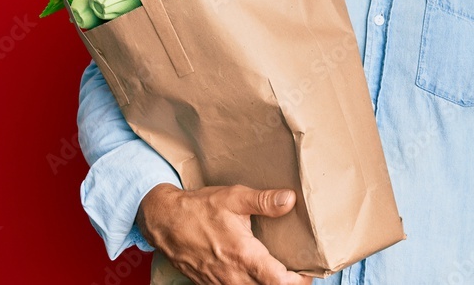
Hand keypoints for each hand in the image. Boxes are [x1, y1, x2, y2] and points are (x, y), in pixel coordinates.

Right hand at [136, 183, 313, 284]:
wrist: (164, 221)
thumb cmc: (198, 209)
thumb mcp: (233, 198)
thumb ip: (264, 201)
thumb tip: (290, 200)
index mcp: (243, 255)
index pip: (279, 281)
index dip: (299, 280)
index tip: (310, 271)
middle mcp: (233, 275)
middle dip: (287, 283)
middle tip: (300, 270)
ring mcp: (220, 283)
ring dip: (268, 284)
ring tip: (280, 271)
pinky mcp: (210, 283)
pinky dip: (249, 283)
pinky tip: (254, 272)